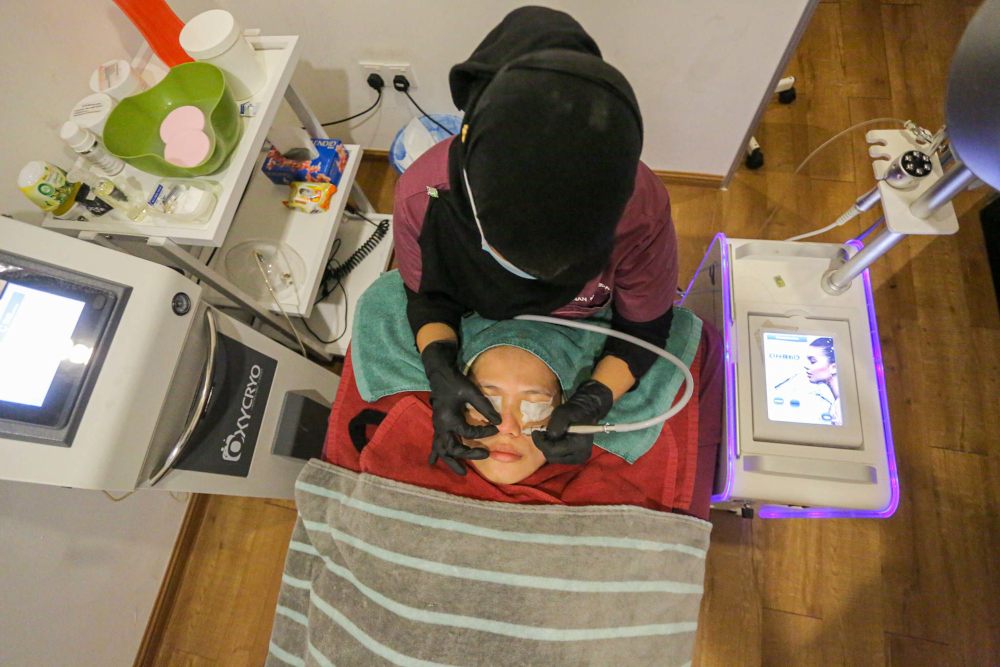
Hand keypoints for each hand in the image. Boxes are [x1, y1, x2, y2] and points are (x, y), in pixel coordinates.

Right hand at [421, 340, 499, 474]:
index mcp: (449, 419)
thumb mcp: (472, 392)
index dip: (484, 432)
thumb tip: (500, 422)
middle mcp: (441, 426)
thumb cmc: (456, 383)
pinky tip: (432, 462)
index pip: (468, 433)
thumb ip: (485, 408)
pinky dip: (435, 453)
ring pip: (442, 449)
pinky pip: (435, 443)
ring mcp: (438, 427)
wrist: (440, 375)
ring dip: (451, 462)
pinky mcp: (438, 425)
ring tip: (462, 473)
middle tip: (485, 456)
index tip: (496, 428)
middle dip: (467, 455)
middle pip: (453, 448)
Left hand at [531, 379, 613, 463]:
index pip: (553, 451)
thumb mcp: (562, 413)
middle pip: (552, 456)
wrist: (585, 413)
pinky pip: (557, 457)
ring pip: (553, 458)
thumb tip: (548, 437)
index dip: (541, 442)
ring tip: (549, 435)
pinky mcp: (575, 458)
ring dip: (547, 447)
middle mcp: (580, 456)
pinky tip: (554, 439)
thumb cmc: (574, 412)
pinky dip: (552, 449)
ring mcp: (578, 459)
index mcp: (579, 445)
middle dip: (544, 445)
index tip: (535, 432)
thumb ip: (555, 425)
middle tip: (541, 433)